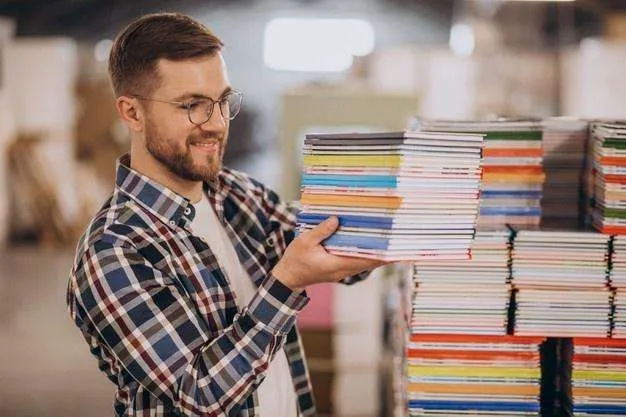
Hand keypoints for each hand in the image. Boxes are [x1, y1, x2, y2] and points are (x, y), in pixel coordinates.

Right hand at [272, 216, 389, 290]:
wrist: (288, 277)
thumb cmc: (295, 260)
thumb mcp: (304, 242)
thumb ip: (321, 231)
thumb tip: (336, 220)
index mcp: (336, 265)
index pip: (365, 261)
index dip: (382, 256)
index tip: (397, 251)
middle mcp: (343, 269)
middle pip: (370, 262)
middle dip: (385, 253)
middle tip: (400, 241)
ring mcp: (342, 270)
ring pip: (365, 262)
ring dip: (377, 253)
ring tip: (391, 240)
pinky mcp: (339, 267)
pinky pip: (357, 260)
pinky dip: (366, 253)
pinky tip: (372, 243)